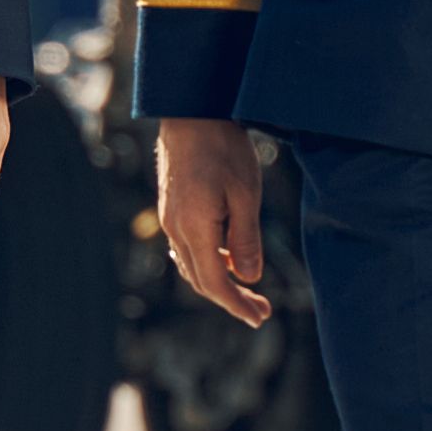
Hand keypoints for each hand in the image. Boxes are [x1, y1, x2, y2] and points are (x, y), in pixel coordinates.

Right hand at [150, 116, 270, 326]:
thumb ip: (246, 239)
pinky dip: (209, 261)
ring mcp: (170, 219)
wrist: (191, 113)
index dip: (237, 304)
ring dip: (219, 281)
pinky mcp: (172, 208)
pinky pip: (188, 248)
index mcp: (194, 228)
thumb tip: (249, 277)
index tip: (259, 317)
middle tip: (261, 310)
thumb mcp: (245, 194)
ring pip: (192, 266)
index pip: (214, 283)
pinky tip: (227, 258)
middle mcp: (176, 229)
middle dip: (231, 299)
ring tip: (247, 287)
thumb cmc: (223, 149)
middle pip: (200, 280)